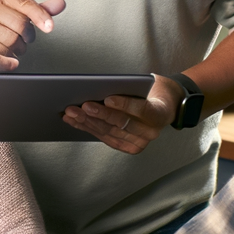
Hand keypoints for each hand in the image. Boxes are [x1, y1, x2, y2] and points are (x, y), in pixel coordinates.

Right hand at [0, 0, 65, 70]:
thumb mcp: (17, 10)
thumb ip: (39, 9)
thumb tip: (60, 4)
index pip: (25, 4)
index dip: (40, 16)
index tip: (49, 27)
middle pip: (19, 25)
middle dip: (27, 37)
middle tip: (24, 39)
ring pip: (10, 42)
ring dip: (17, 50)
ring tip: (12, 47)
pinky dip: (7, 62)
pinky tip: (12, 62)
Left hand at [61, 73, 177, 154]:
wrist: (163, 106)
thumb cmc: (151, 92)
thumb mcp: (146, 85)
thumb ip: (129, 89)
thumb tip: (101, 90)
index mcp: (159, 113)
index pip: (141, 109)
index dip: (124, 105)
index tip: (108, 98)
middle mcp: (151, 131)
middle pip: (122, 123)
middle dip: (99, 114)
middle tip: (81, 106)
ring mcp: (140, 142)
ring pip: (110, 132)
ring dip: (87, 122)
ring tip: (71, 113)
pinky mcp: (129, 147)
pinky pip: (105, 138)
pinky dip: (88, 128)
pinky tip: (75, 121)